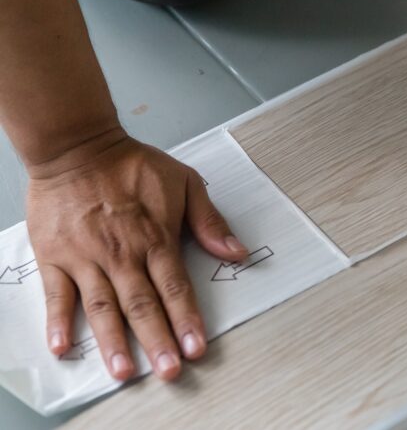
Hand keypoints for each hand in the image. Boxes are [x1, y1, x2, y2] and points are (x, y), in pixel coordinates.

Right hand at [24, 128, 247, 380]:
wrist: (77, 147)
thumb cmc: (131, 164)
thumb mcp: (184, 182)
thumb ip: (209, 221)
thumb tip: (237, 252)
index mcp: (156, 238)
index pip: (176, 287)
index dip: (187, 320)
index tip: (197, 347)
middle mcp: (122, 254)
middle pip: (142, 305)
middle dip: (157, 341)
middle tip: (169, 371)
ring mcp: (87, 257)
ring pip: (102, 307)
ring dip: (113, 341)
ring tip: (123, 372)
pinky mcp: (56, 256)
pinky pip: (57, 295)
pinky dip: (58, 321)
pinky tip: (63, 347)